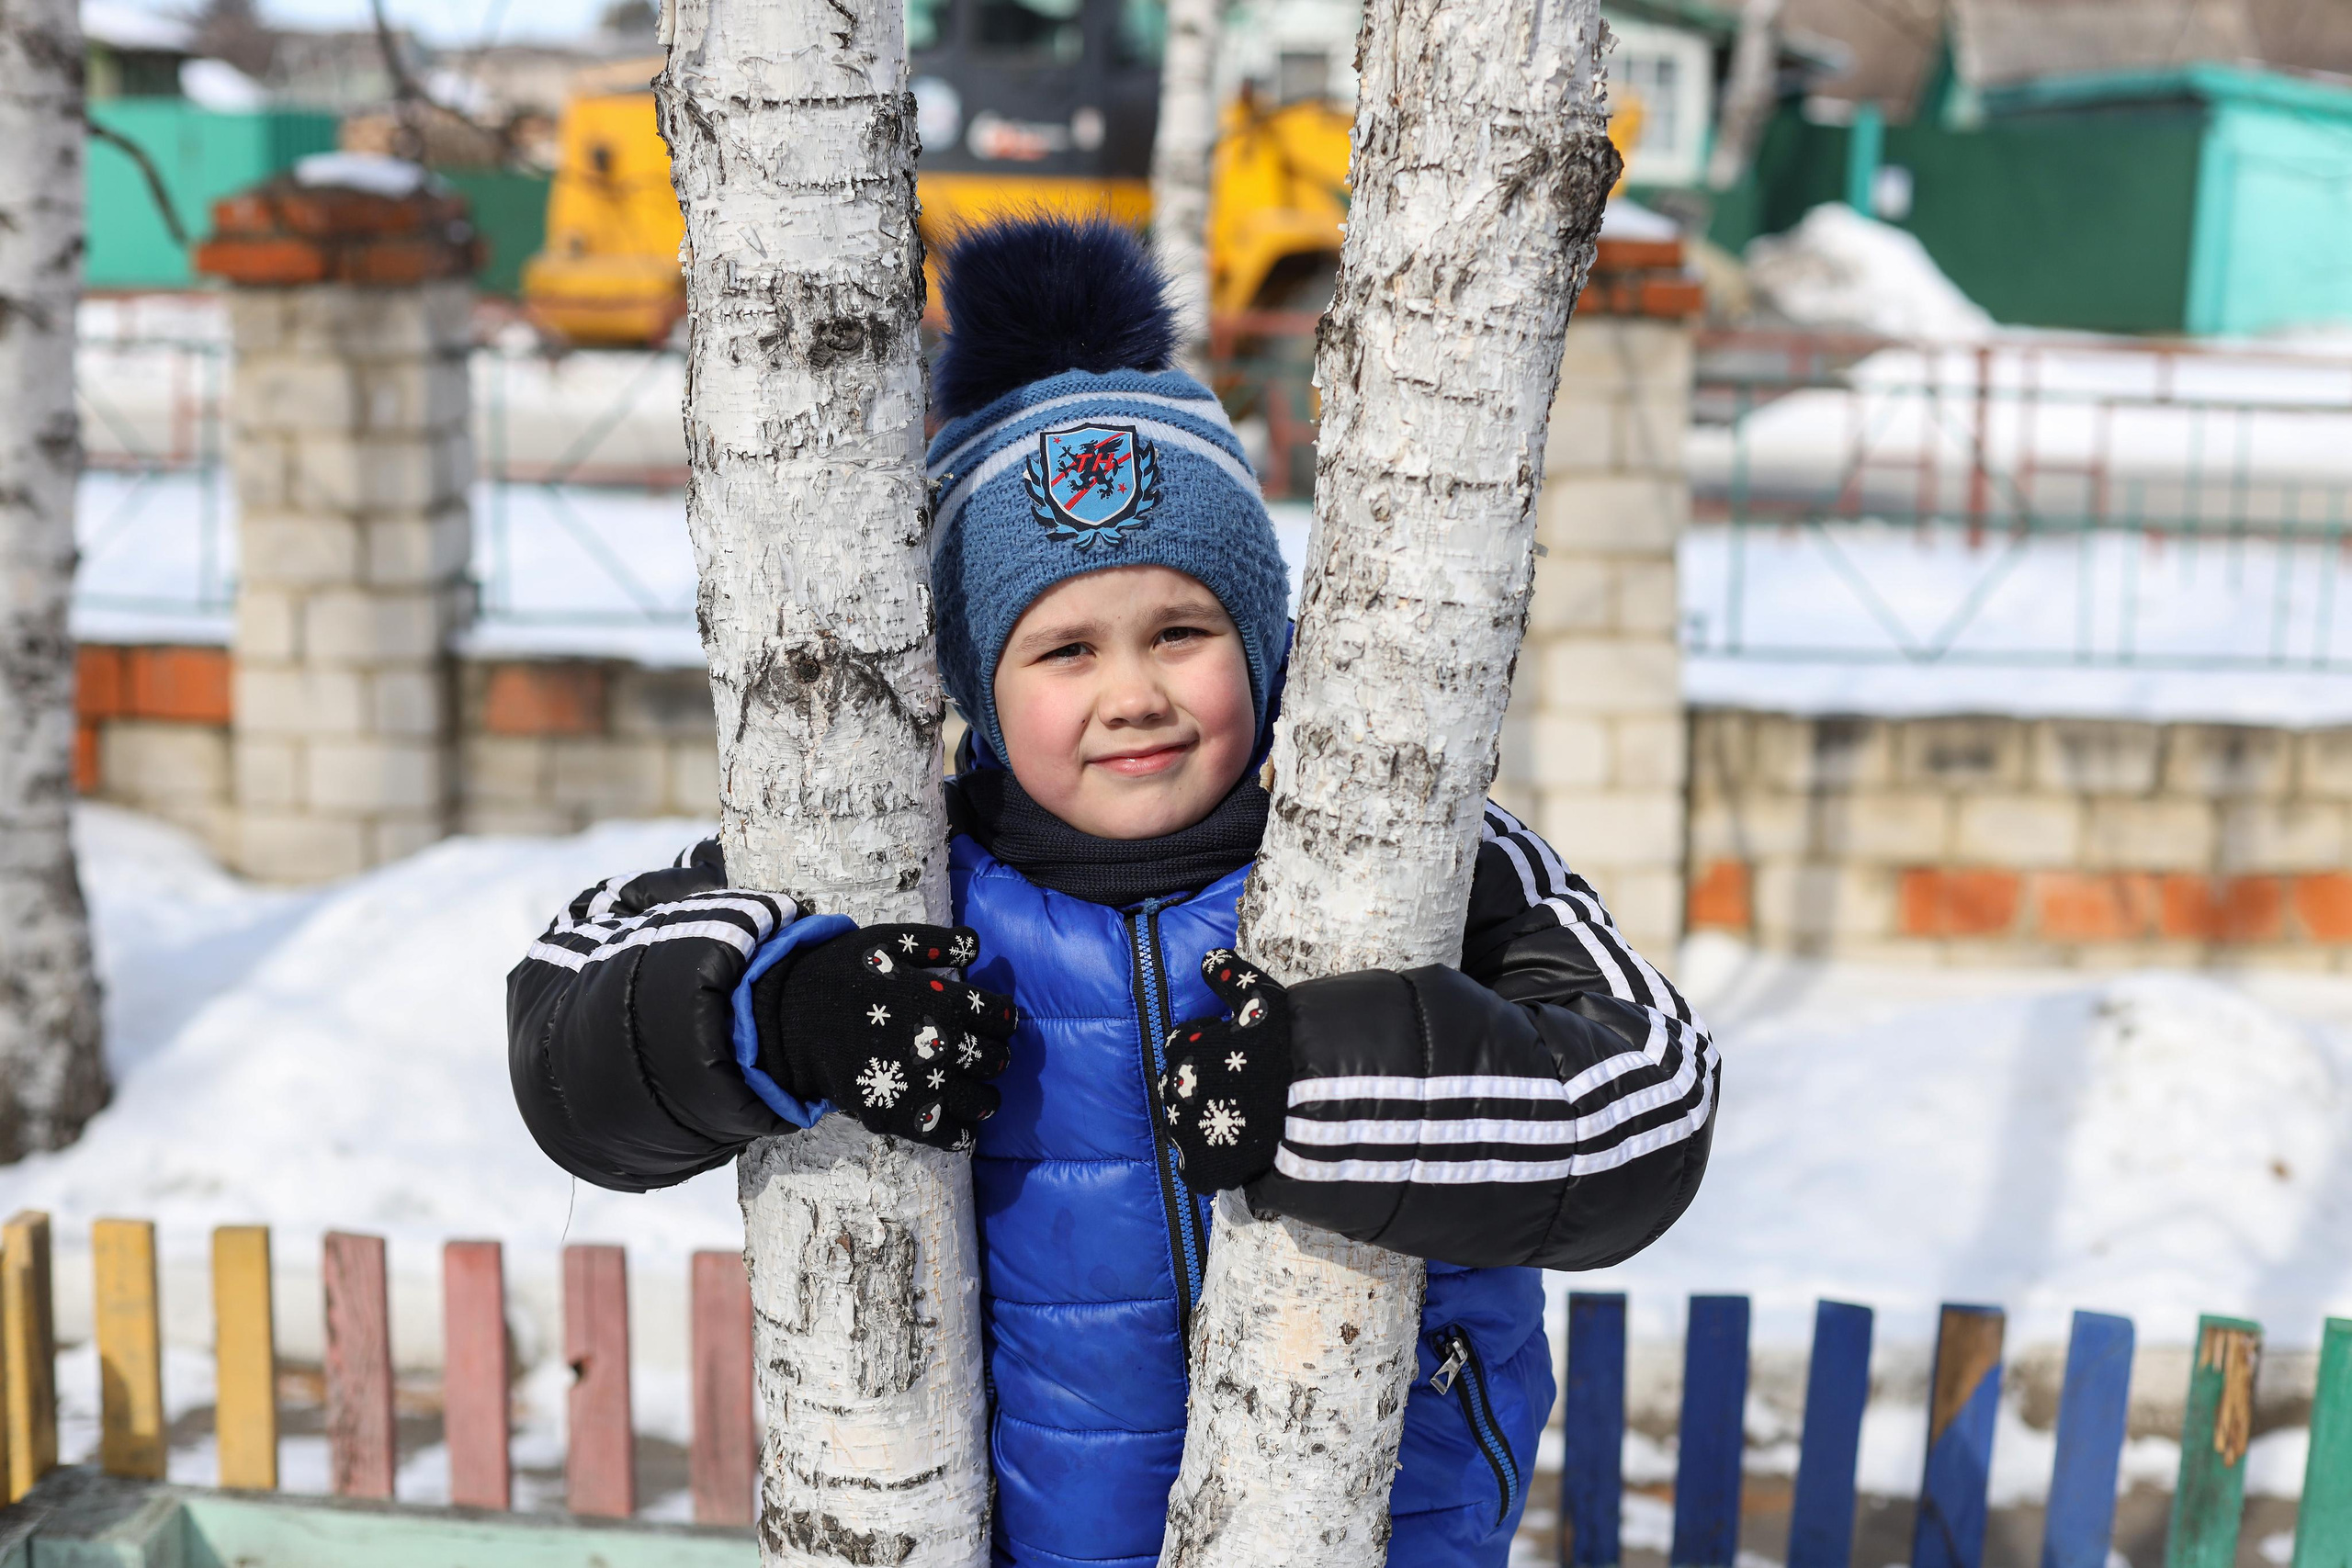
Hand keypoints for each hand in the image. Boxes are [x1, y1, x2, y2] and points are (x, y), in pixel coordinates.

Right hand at [766, 924, 1017, 1150]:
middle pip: (996, 1059)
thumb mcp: (887, 943)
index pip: (1001, 1017)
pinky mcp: (898, 1117)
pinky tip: (963, 1127)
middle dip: (996, 1055)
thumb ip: (937, 943)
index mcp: (942, 1001)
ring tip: (981, 1093)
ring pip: (982, 1100)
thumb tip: (977, 944)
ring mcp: (920, 1086)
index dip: (1003, 1017)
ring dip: (987, 1096)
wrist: (786, 1020)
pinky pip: (948, 1135)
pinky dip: (962, 1134)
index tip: (997, 1020)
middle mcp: (939, 1046)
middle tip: (986, 1055)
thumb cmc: (839, 975)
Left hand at [1158, 949, 1290, 1191]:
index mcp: (1188, 1050)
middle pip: (1179, 1082)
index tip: (1231, 1050)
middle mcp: (1178, 1089)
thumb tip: (1207, 957)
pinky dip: (1207, 1159)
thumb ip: (1230, 977)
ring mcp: (1187, 1132)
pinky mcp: (1201, 1167)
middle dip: (1201, 1081)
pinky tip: (1232, 1150)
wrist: (1309, 1109)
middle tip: (1236, 1086)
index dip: (1207, 1043)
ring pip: (1182, 1123)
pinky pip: (1193, 1165)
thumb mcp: (1262, 999)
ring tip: (1235, 1118)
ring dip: (1202, 1118)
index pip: (1182, 1042)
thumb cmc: (1286, 1049)